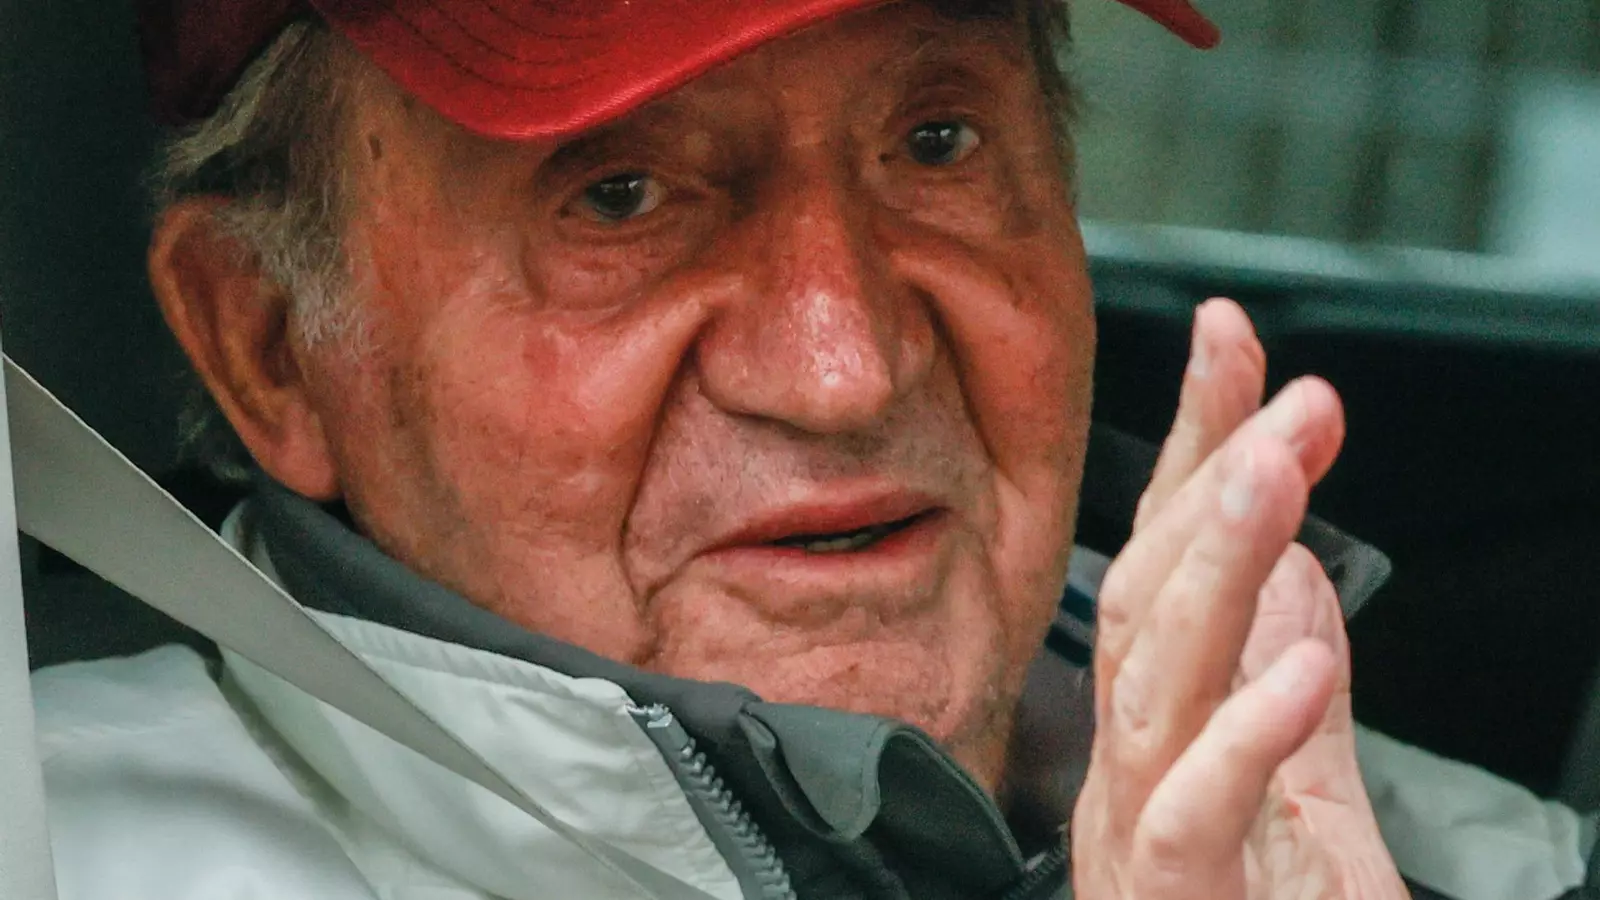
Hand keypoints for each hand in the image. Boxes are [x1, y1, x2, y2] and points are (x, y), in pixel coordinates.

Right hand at [1070, 299, 1407, 898]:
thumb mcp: (1307, 819)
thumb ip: (1292, 707)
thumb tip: (1298, 588)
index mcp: (1157, 745)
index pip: (1164, 568)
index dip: (1194, 449)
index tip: (1232, 342)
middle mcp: (1128, 780)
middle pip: (1142, 604)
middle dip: (1210, 482)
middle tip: (1287, 390)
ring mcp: (1137, 844)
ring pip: (1151, 685)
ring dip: (1217, 563)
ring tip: (1281, 466)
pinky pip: (1193, 815)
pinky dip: (1244, 732)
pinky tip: (1301, 659)